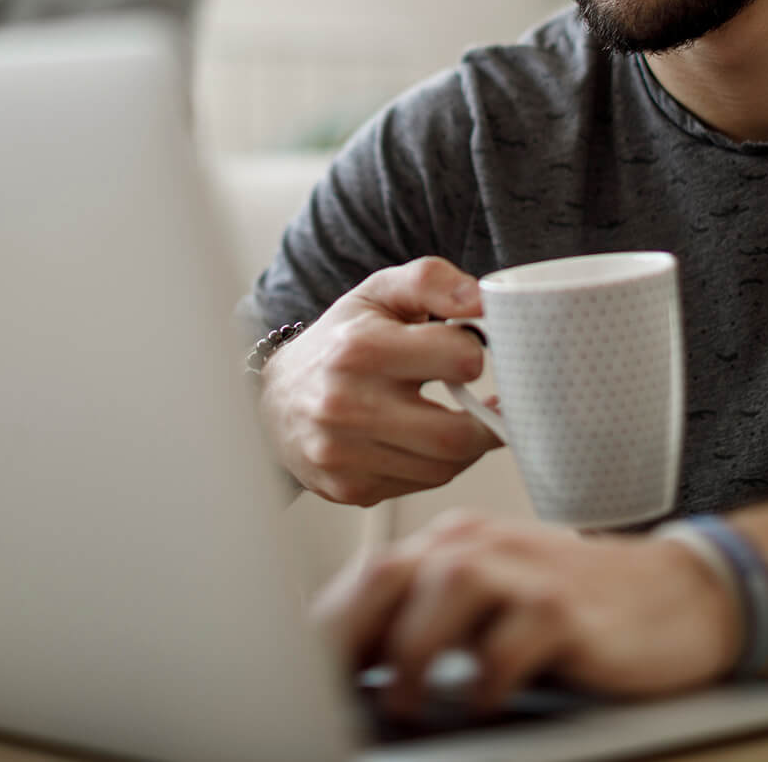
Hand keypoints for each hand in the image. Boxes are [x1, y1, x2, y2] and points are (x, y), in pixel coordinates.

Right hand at [257, 257, 502, 505]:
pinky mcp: (349, 487)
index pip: (458, 359)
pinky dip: (437, 465)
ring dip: (468, 446)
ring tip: (463, 420)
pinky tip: (428, 441)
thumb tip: (480, 300)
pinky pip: (420, 485)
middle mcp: (345, 404)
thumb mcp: (378, 293)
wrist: (274, 399)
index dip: (474, 354)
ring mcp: (344, 453)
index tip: (467, 354)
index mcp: (359, 348)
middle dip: (488, 421)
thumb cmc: (338, 342)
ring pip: (443, 467)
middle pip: (455, 434)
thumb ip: (431, 280)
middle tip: (492, 404)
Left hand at [313, 510, 742, 716]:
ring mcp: (524, 571)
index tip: (300, 673)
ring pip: (441, 597)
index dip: (329, 627)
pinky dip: (483, 681)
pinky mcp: (564, 608)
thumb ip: (432, 619)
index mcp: (456, 542)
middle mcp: (482, 545)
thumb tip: (351, 669)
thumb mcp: (496, 603)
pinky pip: (506, 645)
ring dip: (411, 658)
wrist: (681, 597)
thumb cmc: (578, 608)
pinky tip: (479, 702)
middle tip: (333, 690)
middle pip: (390, 575)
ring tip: (403, 703)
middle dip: (349, 635)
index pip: (370, 576)